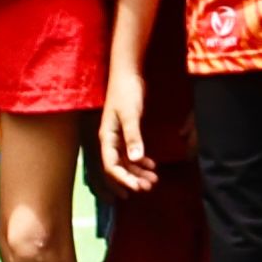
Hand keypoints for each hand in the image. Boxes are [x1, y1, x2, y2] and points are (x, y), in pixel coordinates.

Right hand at [98, 64, 157, 193]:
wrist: (127, 73)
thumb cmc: (126, 92)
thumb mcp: (130, 115)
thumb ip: (133, 137)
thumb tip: (136, 159)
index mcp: (107, 138)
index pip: (111, 166)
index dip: (123, 179)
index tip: (138, 188)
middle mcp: (110, 140)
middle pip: (119, 167)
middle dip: (133, 179)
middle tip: (149, 187)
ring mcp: (118, 137)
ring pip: (126, 162)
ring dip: (139, 172)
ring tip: (154, 180)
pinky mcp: (126, 132)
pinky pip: (132, 153)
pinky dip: (141, 161)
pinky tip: (153, 165)